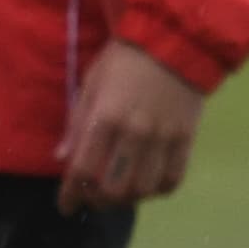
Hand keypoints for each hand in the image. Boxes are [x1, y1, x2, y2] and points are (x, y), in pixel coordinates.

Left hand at [58, 41, 202, 212]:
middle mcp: (134, 134)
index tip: (65, 206)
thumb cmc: (124, 60)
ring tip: (119, 193)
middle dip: (97, 201)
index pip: (82, 169)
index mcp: (105, 117)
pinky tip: (147, 186)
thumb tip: (62, 158)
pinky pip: (172, 179)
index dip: (70, 194)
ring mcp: (163, 139)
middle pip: (113, 188)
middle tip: (92, 198)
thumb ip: (77, 123)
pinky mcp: (186, 140)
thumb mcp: (91, 83)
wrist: (175, 41)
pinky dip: (157, 191)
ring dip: (127, 198)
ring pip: (142, 189)